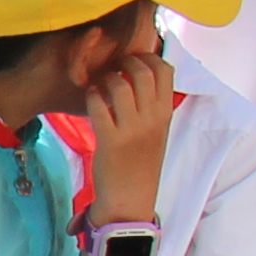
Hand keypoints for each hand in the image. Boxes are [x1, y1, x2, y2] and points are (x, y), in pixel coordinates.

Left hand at [75, 36, 173, 223]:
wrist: (131, 198)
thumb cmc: (140, 161)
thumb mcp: (156, 130)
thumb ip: (152, 104)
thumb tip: (143, 76)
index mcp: (165, 113)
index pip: (165, 69)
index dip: (146, 57)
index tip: (131, 61)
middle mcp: (152, 118)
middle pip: (142, 70)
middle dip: (124, 61)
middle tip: (112, 68)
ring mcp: (131, 129)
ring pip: (119, 85)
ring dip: (104, 78)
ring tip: (99, 85)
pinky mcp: (109, 140)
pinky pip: (98, 105)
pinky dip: (91, 95)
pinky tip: (89, 98)